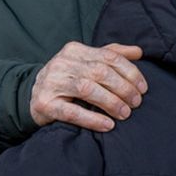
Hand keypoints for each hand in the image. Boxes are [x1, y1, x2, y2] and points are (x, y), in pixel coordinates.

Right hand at [30, 42, 147, 132]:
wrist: (32, 96)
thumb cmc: (68, 78)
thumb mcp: (87, 62)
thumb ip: (111, 54)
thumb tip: (138, 52)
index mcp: (75, 50)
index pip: (109, 57)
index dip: (130, 72)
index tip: (143, 88)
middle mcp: (62, 63)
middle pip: (100, 72)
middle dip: (124, 88)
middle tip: (137, 103)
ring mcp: (51, 83)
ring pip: (87, 89)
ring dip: (111, 103)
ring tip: (125, 113)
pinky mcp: (45, 104)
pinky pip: (72, 112)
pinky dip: (92, 119)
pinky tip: (108, 125)